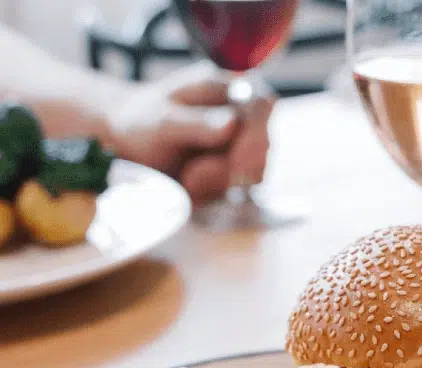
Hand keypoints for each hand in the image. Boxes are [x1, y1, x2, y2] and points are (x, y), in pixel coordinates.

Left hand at [106, 62, 272, 206]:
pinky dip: (213, 194)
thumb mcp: (162, 121)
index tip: (234, 162)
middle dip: (228, 169)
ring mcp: (244, 148)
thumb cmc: (143, 122)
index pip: (262, 106)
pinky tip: (190, 186)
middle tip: (190, 178)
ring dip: (217, 184)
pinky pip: (240, 192)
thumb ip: (196, 122)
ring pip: (254, 175)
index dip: (255, 134)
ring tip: (185, 179)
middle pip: (261, 148)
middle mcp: (243, 117)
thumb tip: (234, 123)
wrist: (130, 148)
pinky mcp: (238, 174)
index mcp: (228, 89)